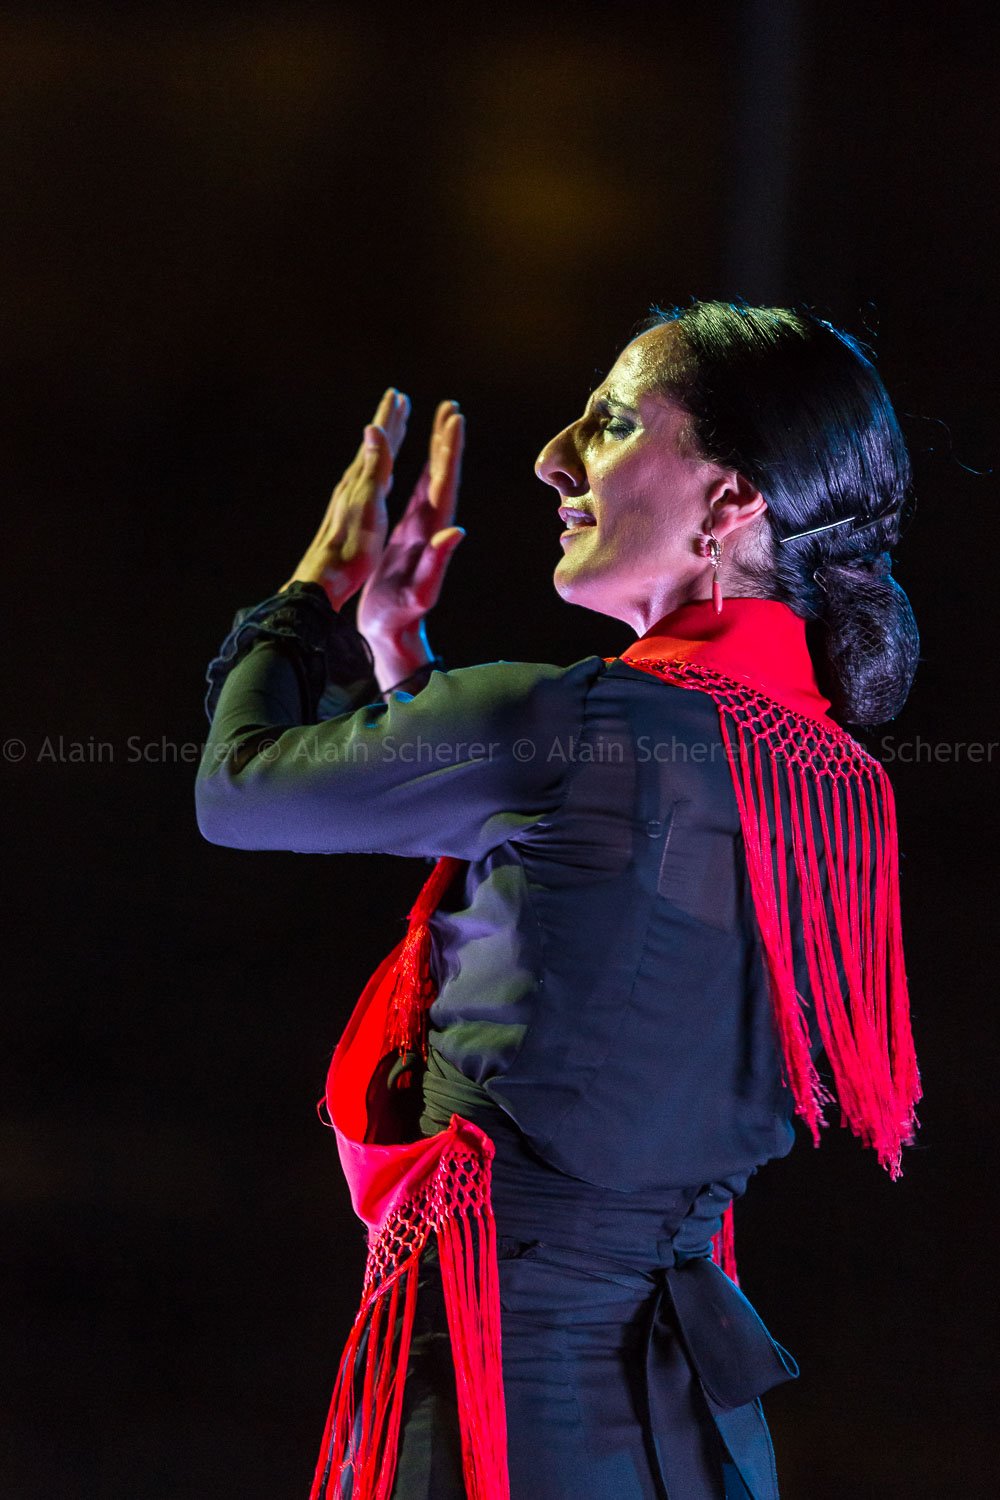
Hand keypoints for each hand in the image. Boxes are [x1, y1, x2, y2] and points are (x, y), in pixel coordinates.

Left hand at [278, 388, 411, 609]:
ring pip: (369, 463)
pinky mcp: (348, 517)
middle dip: (388, 423)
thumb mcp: (367, 505)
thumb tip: (373, 429)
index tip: (398, 395)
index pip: (379, 442)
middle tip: (396, 400)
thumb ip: (373, 467)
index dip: (391, 419)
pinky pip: (366, 483)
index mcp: (361, 481)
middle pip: (373, 447)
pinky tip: (375, 475)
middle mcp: (353, 486)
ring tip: (389, 430)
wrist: (325, 579)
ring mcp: (349, 501)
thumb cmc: (352, 548)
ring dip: (382, 443)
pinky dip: (375, 470)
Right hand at [356, 398, 465, 685]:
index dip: (449, 452)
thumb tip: (456, 532)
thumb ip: (438, 561)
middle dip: (446, 441)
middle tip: (451, 407)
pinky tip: (418, 461)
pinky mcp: (408, 536)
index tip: (454, 420)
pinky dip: (419, 473)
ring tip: (441, 421)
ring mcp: (420, 529)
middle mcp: (430, 526)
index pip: (444, 484)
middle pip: (441, 475)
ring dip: (436, 451)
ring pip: (430, 481)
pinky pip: (415, 496)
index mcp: (432, 532)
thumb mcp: (420, 589)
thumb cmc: (402, 614)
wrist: (393, 632)